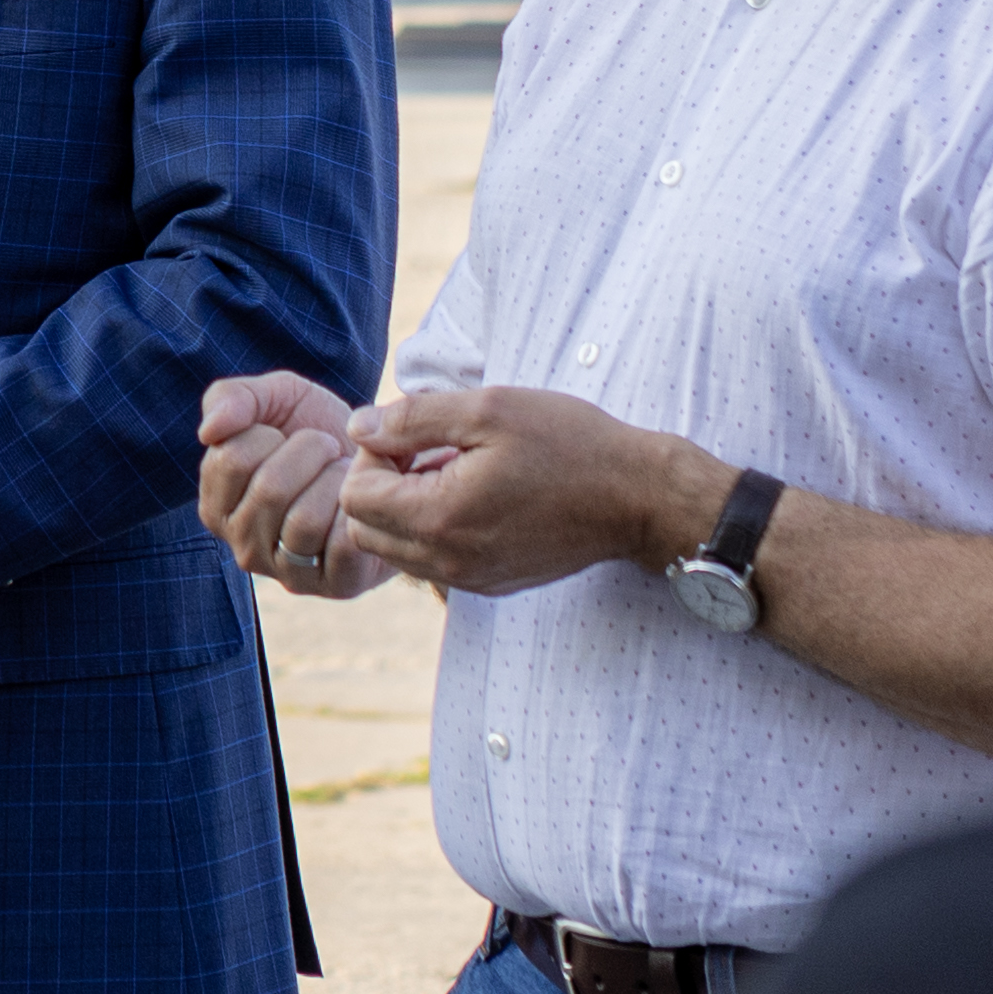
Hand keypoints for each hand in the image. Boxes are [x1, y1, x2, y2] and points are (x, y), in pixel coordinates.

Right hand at [199, 370, 398, 597]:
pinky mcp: (336, 585)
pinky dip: (358, 511)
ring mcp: (288, 573)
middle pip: (270, 490)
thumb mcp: (274, 399)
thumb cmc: (319, 430)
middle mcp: (243, 547)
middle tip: (327, 449)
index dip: (271, 434)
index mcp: (216, 506)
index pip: (232, 460)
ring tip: (343, 474)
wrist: (381, 459)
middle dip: (310, 452)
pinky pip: (343, 546)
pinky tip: (358, 503)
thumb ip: (232, 398)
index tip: (289, 437)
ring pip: (304, 521)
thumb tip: (209, 431)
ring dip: (335, 481)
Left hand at [335, 385, 718, 598]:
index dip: (373, 454)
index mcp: (441, 518)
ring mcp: (470, 579)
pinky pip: (432, 563)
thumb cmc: (569, 445)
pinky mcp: (490, 584)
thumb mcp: (488, 409)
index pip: (355, 497)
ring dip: (405, 507)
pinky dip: (433, 529)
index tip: (415, 431)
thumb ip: (413, 418)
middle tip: (425, 448)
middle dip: (380, 484)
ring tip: (452, 468)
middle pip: (365, 530)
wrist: (637, 498)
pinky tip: (474, 494)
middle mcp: (448, 562)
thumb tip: (358, 427)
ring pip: (395, 550)